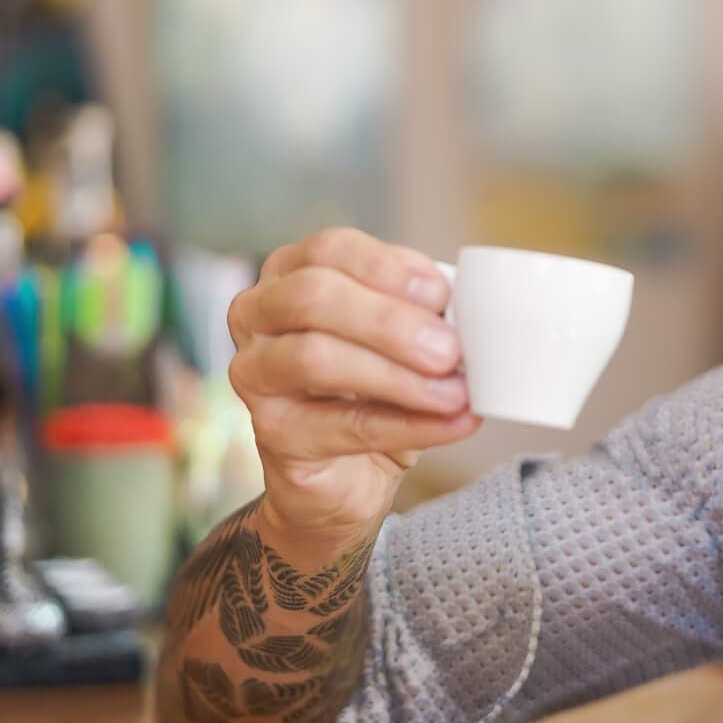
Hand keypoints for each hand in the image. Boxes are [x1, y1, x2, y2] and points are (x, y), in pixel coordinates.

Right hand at [227, 228, 477, 546]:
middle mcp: (258, 315)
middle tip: (450, 350)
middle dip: (390, 322)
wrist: (346, 472)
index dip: (387, 267)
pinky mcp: (272, 432)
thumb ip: (421, 314)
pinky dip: (408, 424)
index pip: (330, 250)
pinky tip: (452, 423)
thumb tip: (468, 309)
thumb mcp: (400, 338)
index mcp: (290, 273)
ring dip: (398, 375)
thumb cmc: (373, 388)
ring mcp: (254, 373)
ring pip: (316, 358)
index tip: (441, 293)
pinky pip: (344, 425)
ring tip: (456, 392)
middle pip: (314, 297)